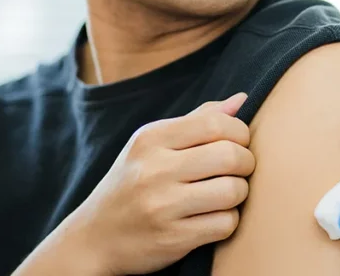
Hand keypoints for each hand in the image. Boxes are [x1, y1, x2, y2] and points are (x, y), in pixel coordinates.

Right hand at [57, 93, 255, 274]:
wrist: (93, 239)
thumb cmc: (132, 184)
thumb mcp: (152, 145)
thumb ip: (196, 120)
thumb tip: (241, 100)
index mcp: (151, 139)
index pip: (216, 123)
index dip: (241, 133)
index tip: (239, 144)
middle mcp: (154, 170)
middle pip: (230, 156)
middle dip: (247, 163)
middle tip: (239, 171)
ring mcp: (162, 206)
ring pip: (233, 191)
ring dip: (239, 194)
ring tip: (225, 194)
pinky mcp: (173, 238)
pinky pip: (225, 224)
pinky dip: (228, 221)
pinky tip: (213, 218)